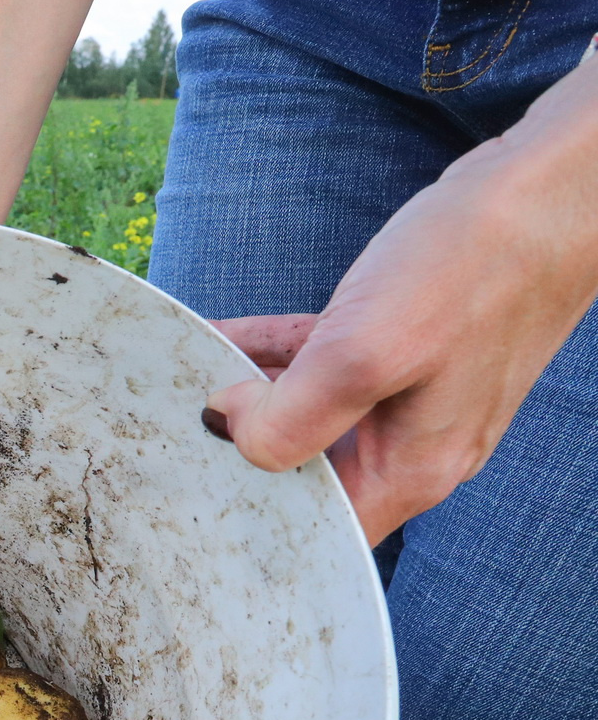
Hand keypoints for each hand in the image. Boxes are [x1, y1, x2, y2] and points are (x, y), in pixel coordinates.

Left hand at [204, 70, 597, 544]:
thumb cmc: (475, 264)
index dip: (248, 519)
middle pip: (305, 477)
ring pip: (309, 416)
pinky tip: (221, 336)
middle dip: (236, 456)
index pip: (316, 535)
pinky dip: (274, 355)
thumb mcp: (366, 350)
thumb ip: (292, 414)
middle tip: (163, 431)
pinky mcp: (410, 346)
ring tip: (177, 379)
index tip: (185, 491)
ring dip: (246, 398)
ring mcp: (414, 396)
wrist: (557, 183)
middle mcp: (414, 446)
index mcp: (411, 471)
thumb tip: (226, 430)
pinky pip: (326, 366)